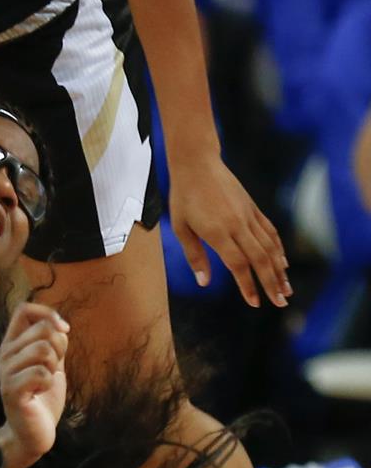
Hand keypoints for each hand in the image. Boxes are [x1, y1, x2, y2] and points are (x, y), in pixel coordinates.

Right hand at [0, 301, 68, 467]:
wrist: (31, 433)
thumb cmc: (41, 399)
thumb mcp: (51, 363)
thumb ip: (52, 343)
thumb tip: (59, 324)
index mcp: (13, 345)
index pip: (24, 310)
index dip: (47, 314)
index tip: (62, 330)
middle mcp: (6, 355)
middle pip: (42, 329)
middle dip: (60, 347)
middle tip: (53, 369)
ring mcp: (6, 373)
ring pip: (43, 350)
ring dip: (54, 367)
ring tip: (45, 382)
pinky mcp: (12, 391)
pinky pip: (42, 373)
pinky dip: (49, 383)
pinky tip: (39, 393)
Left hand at [167, 157, 290, 308]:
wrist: (198, 165)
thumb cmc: (184, 198)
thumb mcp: (181, 229)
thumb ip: (195, 256)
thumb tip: (204, 282)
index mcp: (218, 232)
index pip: (238, 265)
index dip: (248, 285)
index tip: (255, 302)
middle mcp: (238, 225)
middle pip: (260, 259)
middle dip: (272, 283)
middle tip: (281, 302)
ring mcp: (248, 216)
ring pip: (269, 246)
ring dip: (279, 269)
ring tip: (287, 289)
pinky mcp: (253, 208)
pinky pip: (270, 231)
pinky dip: (278, 248)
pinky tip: (283, 262)